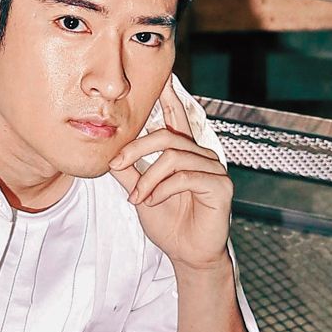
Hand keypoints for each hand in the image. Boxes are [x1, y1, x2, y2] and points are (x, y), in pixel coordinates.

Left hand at [108, 81, 232, 270]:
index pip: (178, 119)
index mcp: (185, 154)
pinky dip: (162, 189)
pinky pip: (185, 177)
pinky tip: (152, 201)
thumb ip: (129, 171)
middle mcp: (202, 156)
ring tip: (137, 197)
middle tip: (116, 165)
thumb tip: (111, 153)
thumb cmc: (169, 224)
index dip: (171, 96)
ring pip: (173, 157)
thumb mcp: (141, 192)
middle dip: (136, 149)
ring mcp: (214, 170)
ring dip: (148, 178)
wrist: (186, 254)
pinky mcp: (220, 186)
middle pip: (167, 136)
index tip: (163, 76)